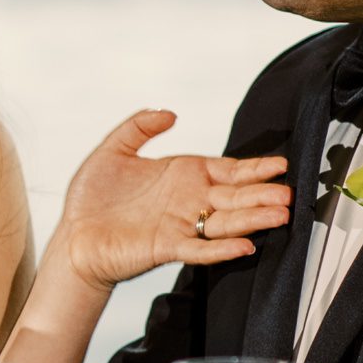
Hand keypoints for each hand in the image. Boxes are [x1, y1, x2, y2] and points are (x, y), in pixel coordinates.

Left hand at [53, 109, 289, 289]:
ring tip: (280, 215)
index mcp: (184, 175)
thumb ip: (140, 127)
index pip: (228, 170)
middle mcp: (190, 201)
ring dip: (253, 219)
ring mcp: (181, 225)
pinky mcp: (167, 247)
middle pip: (235, 197)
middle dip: (263, 194)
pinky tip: (245, 244)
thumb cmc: (92, 196)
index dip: (255, 168)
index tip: (280, 165)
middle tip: (289, 194)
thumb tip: (170, 112)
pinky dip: (222, 248)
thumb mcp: (114, 149)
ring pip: (226, 222)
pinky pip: (201, 249)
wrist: (73, 235)